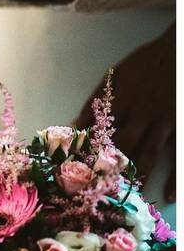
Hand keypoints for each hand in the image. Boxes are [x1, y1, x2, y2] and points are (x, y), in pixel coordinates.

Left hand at [75, 26, 174, 200]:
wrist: (178, 53)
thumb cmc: (144, 63)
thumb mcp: (115, 76)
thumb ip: (96, 101)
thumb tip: (76, 124)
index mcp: (122, 103)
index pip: (101, 133)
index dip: (89, 153)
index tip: (78, 172)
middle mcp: (143, 117)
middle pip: (125, 148)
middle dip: (112, 171)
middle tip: (102, 191)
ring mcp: (164, 124)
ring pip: (150, 156)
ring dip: (140, 178)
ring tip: (131, 198)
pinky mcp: (180, 127)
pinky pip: (178, 155)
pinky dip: (176, 178)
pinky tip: (170, 195)